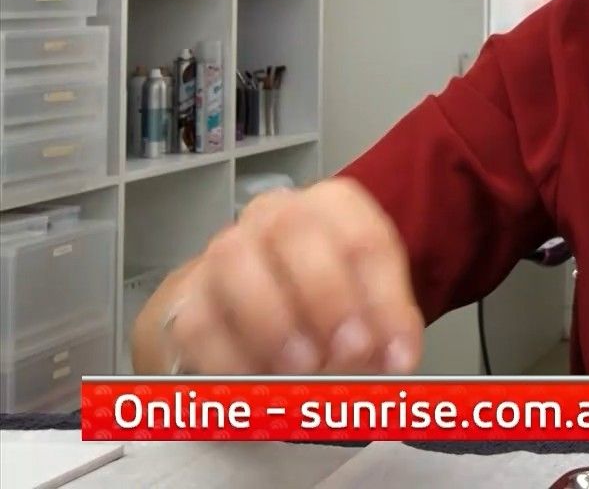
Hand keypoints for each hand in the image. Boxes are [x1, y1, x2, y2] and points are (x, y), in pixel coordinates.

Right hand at [134, 178, 423, 374]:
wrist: (255, 297)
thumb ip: (386, 325)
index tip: (398, 354)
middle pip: (292, 231)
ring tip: (304, 370)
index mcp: (332, 207)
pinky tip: (262, 385)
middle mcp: (274, 216)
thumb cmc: (323, 293)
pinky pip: (199, 322)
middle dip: (326, 295)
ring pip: (235, 264)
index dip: (386, 301)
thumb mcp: (370, 301)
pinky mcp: (185, 297)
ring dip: (273, 323)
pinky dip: (232, 359)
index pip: (363, 237)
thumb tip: (394, 358)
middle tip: (349, 353)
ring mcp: (224, 251)